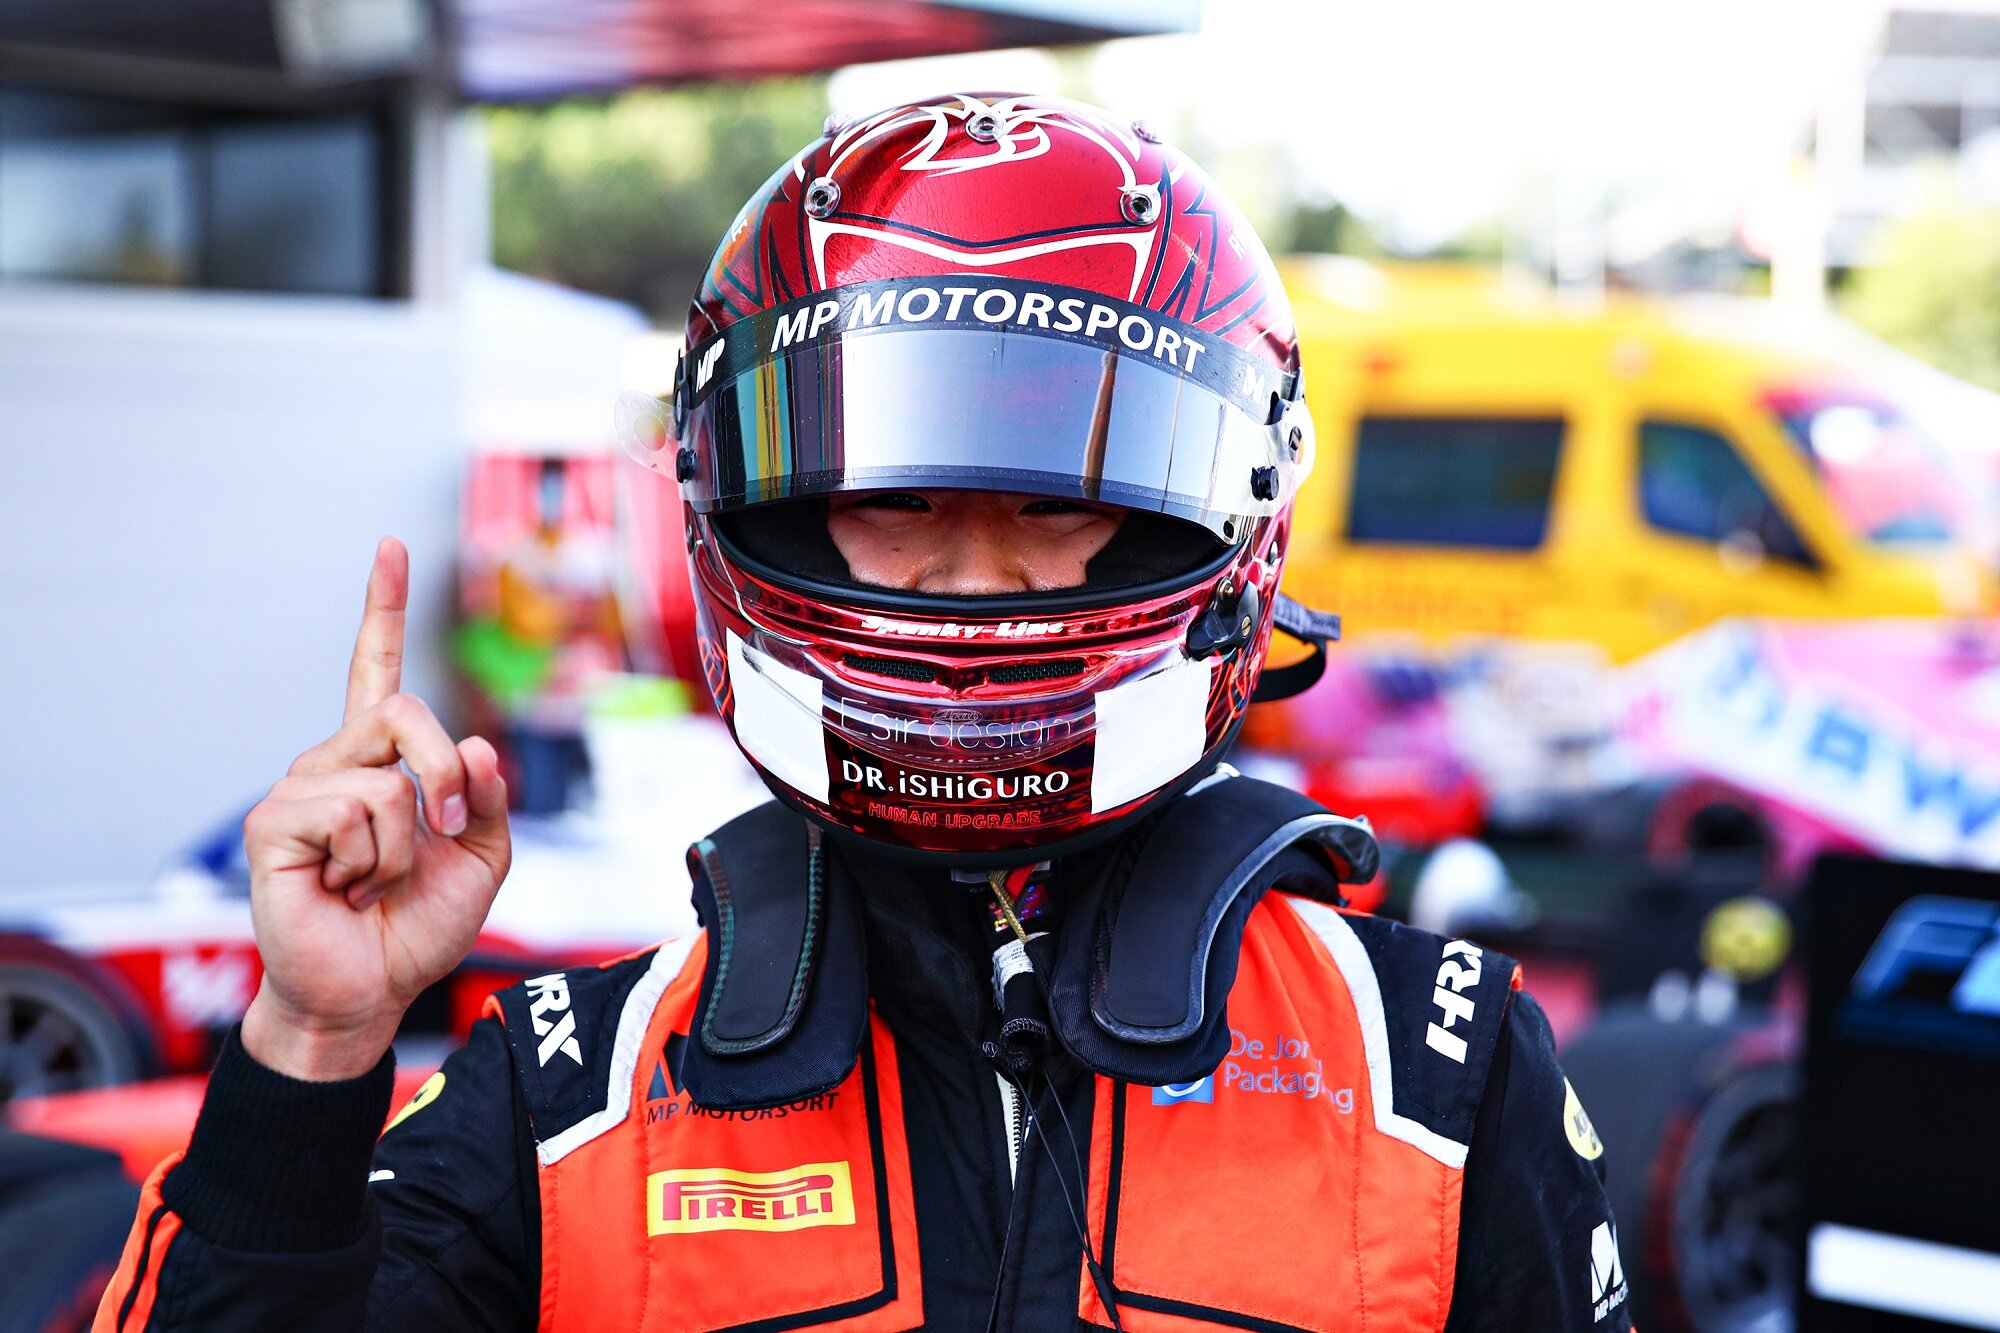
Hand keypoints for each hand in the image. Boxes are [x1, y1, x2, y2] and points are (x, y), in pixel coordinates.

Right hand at [240, 538, 510, 1079]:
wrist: (373, 990)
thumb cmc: (417, 925)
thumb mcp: (483, 857)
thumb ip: (486, 798)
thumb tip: (476, 745)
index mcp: (381, 760)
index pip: (379, 670)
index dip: (383, 609)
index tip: (389, 548)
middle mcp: (335, 761)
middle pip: (404, 710)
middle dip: (446, 776)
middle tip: (443, 837)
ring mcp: (300, 788)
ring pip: (390, 779)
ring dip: (408, 847)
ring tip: (374, 883)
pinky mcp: (274, 822)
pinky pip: (358, 813)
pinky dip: (374, 863)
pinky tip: (345, 890)